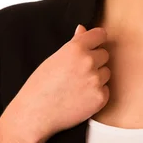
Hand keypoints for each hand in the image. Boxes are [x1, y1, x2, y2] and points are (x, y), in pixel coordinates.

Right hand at [3, 25, 110, 142]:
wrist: (35, 113)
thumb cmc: (40, 85)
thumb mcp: (54, 58)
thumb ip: (73, 44)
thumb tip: (83, 29)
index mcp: (76, 48)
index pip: (100, 34)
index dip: (97, 40)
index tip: (94, 44)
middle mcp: (88, 62)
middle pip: (104, 54)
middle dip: (95, 61)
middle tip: (77, 72)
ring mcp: (96, 80)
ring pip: (106, 73)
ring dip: (97, 77)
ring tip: (77, 86)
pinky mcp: (100, 97)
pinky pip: (105, 90)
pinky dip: (96, 93)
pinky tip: (80, 97)